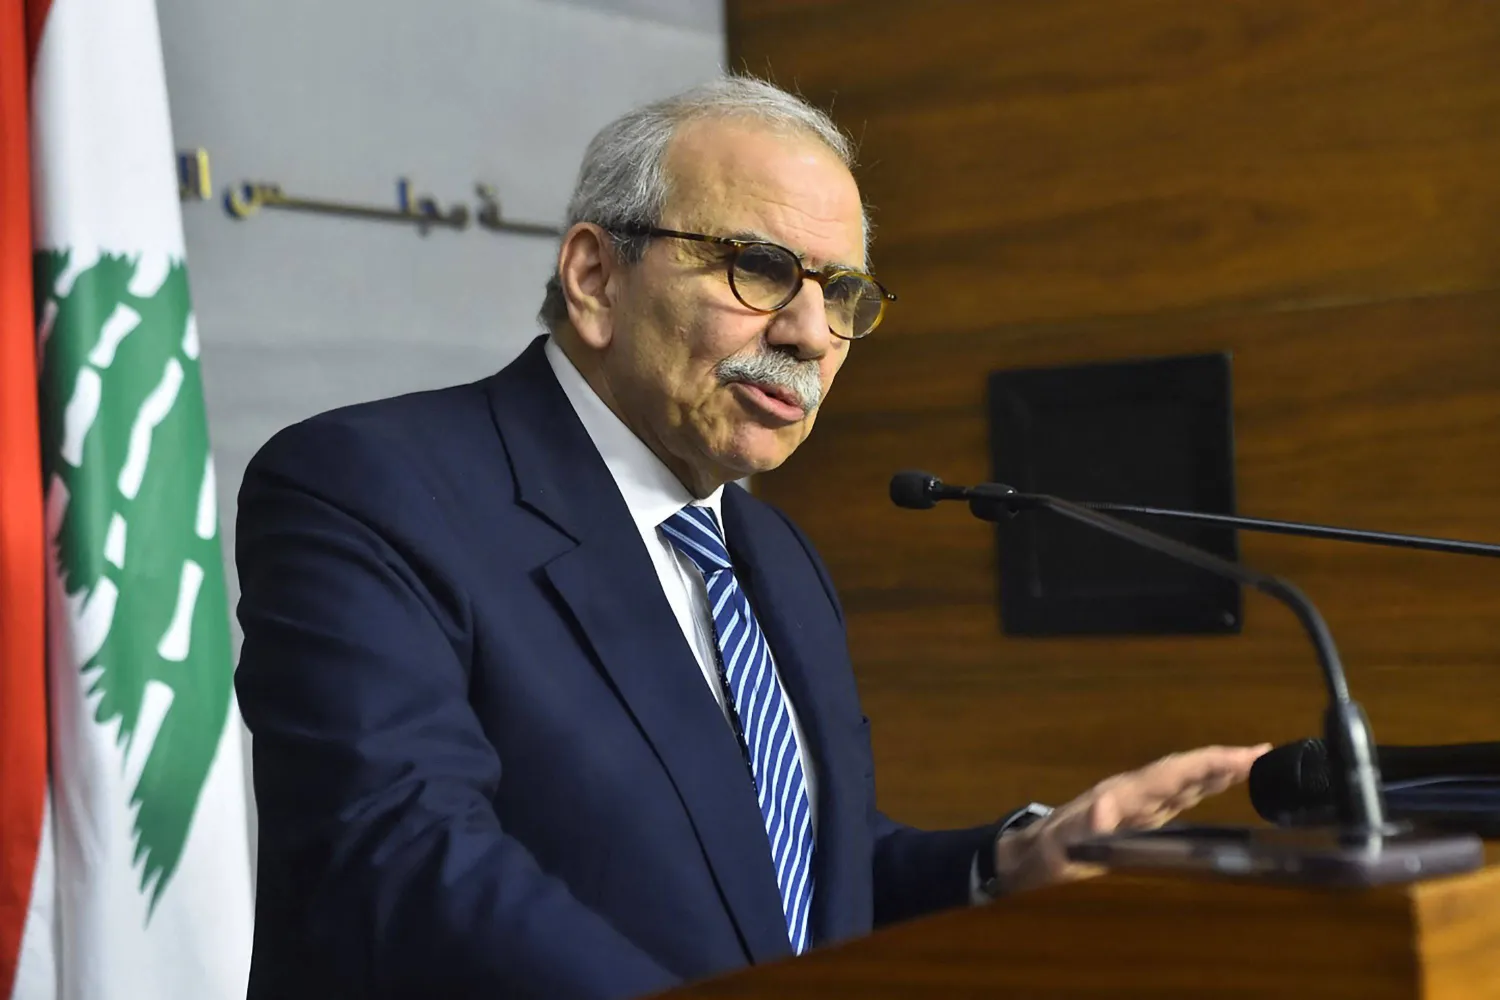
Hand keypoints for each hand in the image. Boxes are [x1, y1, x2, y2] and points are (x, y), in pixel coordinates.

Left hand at [993, 744, 1269, 895]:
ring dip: (1216, 770)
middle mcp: (1133, 793)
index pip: (1170, 774)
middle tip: (1264, 753)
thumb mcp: (1059, 845)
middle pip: (1182, 771)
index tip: (1242, 755)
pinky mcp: (1138, 817)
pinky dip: (1202, 786)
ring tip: (1253, 762)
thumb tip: (1103, 810)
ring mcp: (1136, 803)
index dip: (1205, 764)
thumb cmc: (1045, 853)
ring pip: (1182, 780)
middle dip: (1222, 760)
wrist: (1028, 854)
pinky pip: (1176, 796)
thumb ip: (1079, 828)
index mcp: (1120, 796)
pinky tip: (1219, 784)